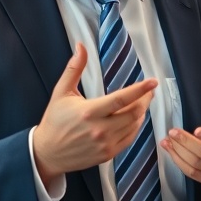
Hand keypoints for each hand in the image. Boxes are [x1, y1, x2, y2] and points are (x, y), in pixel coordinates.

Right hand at [33, 42, 157, 186]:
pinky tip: (134, 118)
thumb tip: (81, 47)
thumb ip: (74, 69)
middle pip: (133, 113)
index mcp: (89, 112)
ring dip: (141, 113)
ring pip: (134, 126)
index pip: (121, 99)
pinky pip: (129, 138)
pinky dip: (135, 126)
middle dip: (145, 100)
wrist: (48, 153)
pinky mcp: (108, 154)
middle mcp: (100, 129)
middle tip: (149, 90)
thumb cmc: (54, 120)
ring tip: (141, 102)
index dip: (140, 90)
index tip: (153, 82)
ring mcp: (105, 144)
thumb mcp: (61, 92)